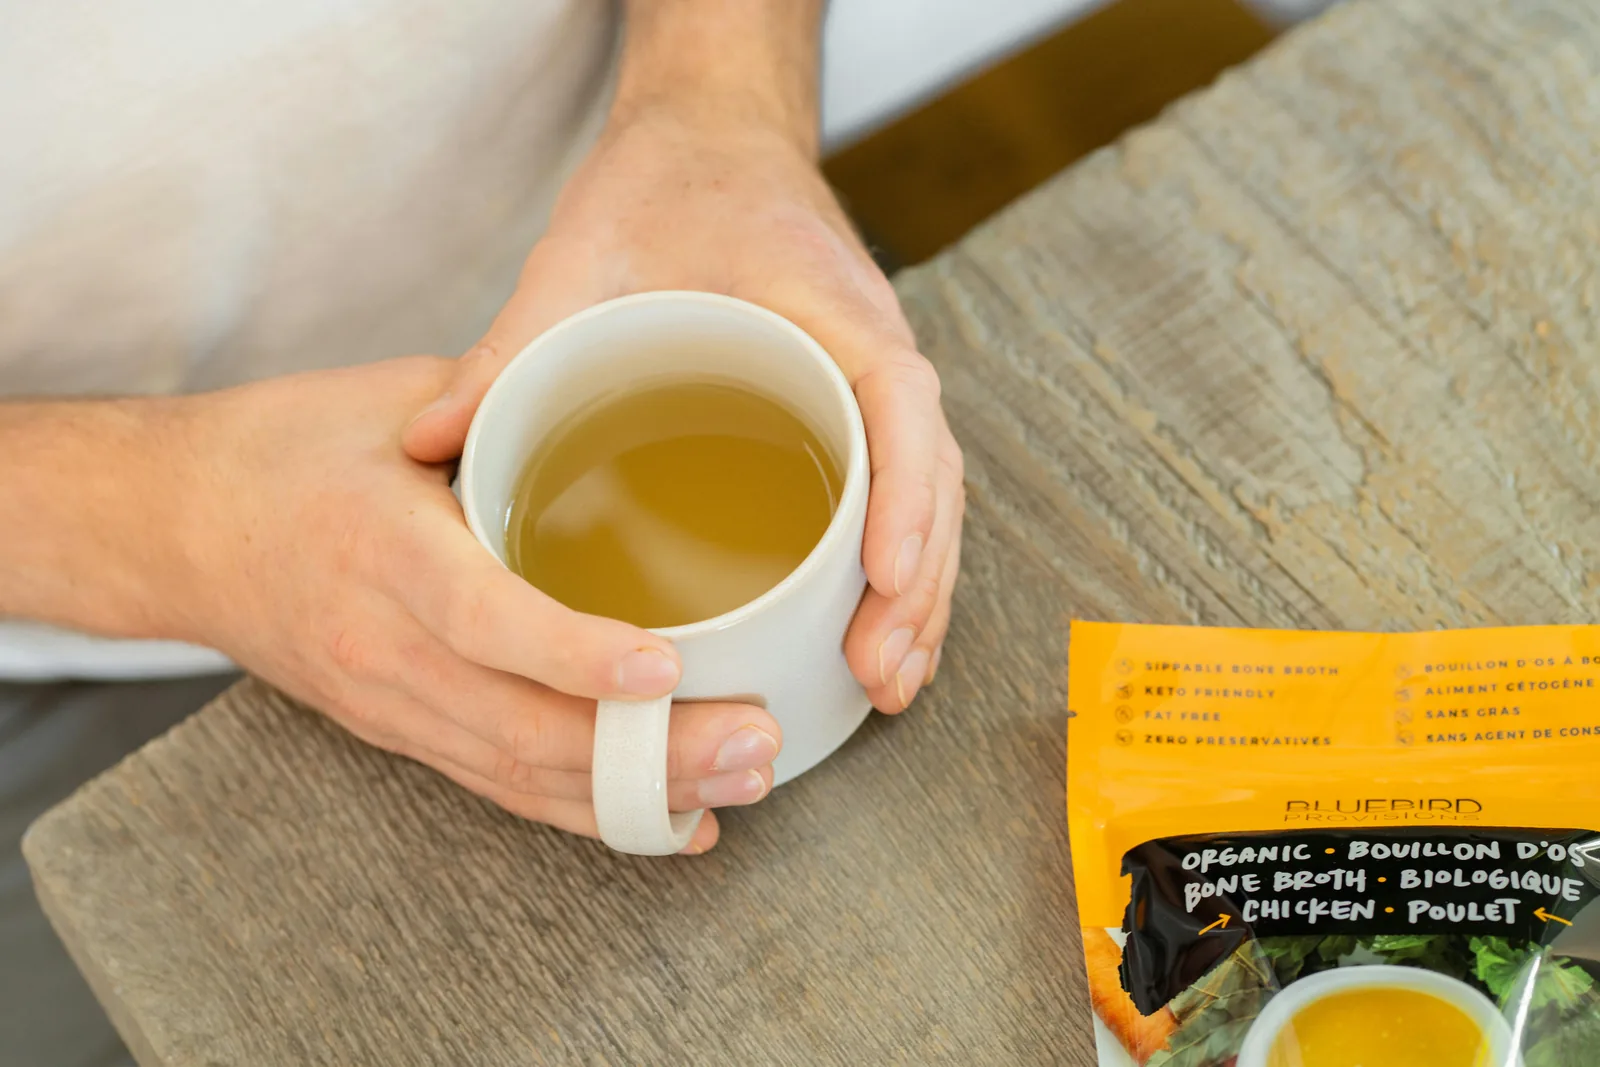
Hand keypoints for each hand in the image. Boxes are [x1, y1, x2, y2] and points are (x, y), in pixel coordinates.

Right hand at [174, 358, 782, 851]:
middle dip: (648, 752)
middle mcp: (384, 646)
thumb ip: (497, 405)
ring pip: (518, 775)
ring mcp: (390, 703)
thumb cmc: (283, 450)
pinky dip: (588, 811)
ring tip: (741, 786)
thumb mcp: (386, 399)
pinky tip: (672, 819)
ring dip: (635, 795)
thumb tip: (616, 395)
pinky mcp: (399, 730)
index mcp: (382, 550)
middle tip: (755, 745)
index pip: (485, 618)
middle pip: (520, 728)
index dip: (576, 655)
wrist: (171, 528)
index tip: (668, 667)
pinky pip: (499, 786)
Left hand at [406, 103, 963, 712]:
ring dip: (921, 594)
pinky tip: (871, 637)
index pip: (900, 400)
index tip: (883, 577)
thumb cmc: (662, 189)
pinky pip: (901, 495)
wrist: (711, 142)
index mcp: (828, 305)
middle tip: (881, 673)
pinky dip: (901, 569)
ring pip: (932, 497)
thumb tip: (427, 442)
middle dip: (920, 582)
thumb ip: (511, 343)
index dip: (906, 493)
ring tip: (888, 681)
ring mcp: (870, 384)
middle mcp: (870, 350)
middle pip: (934, 474)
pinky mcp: (854, 410)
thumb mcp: (580, 256)